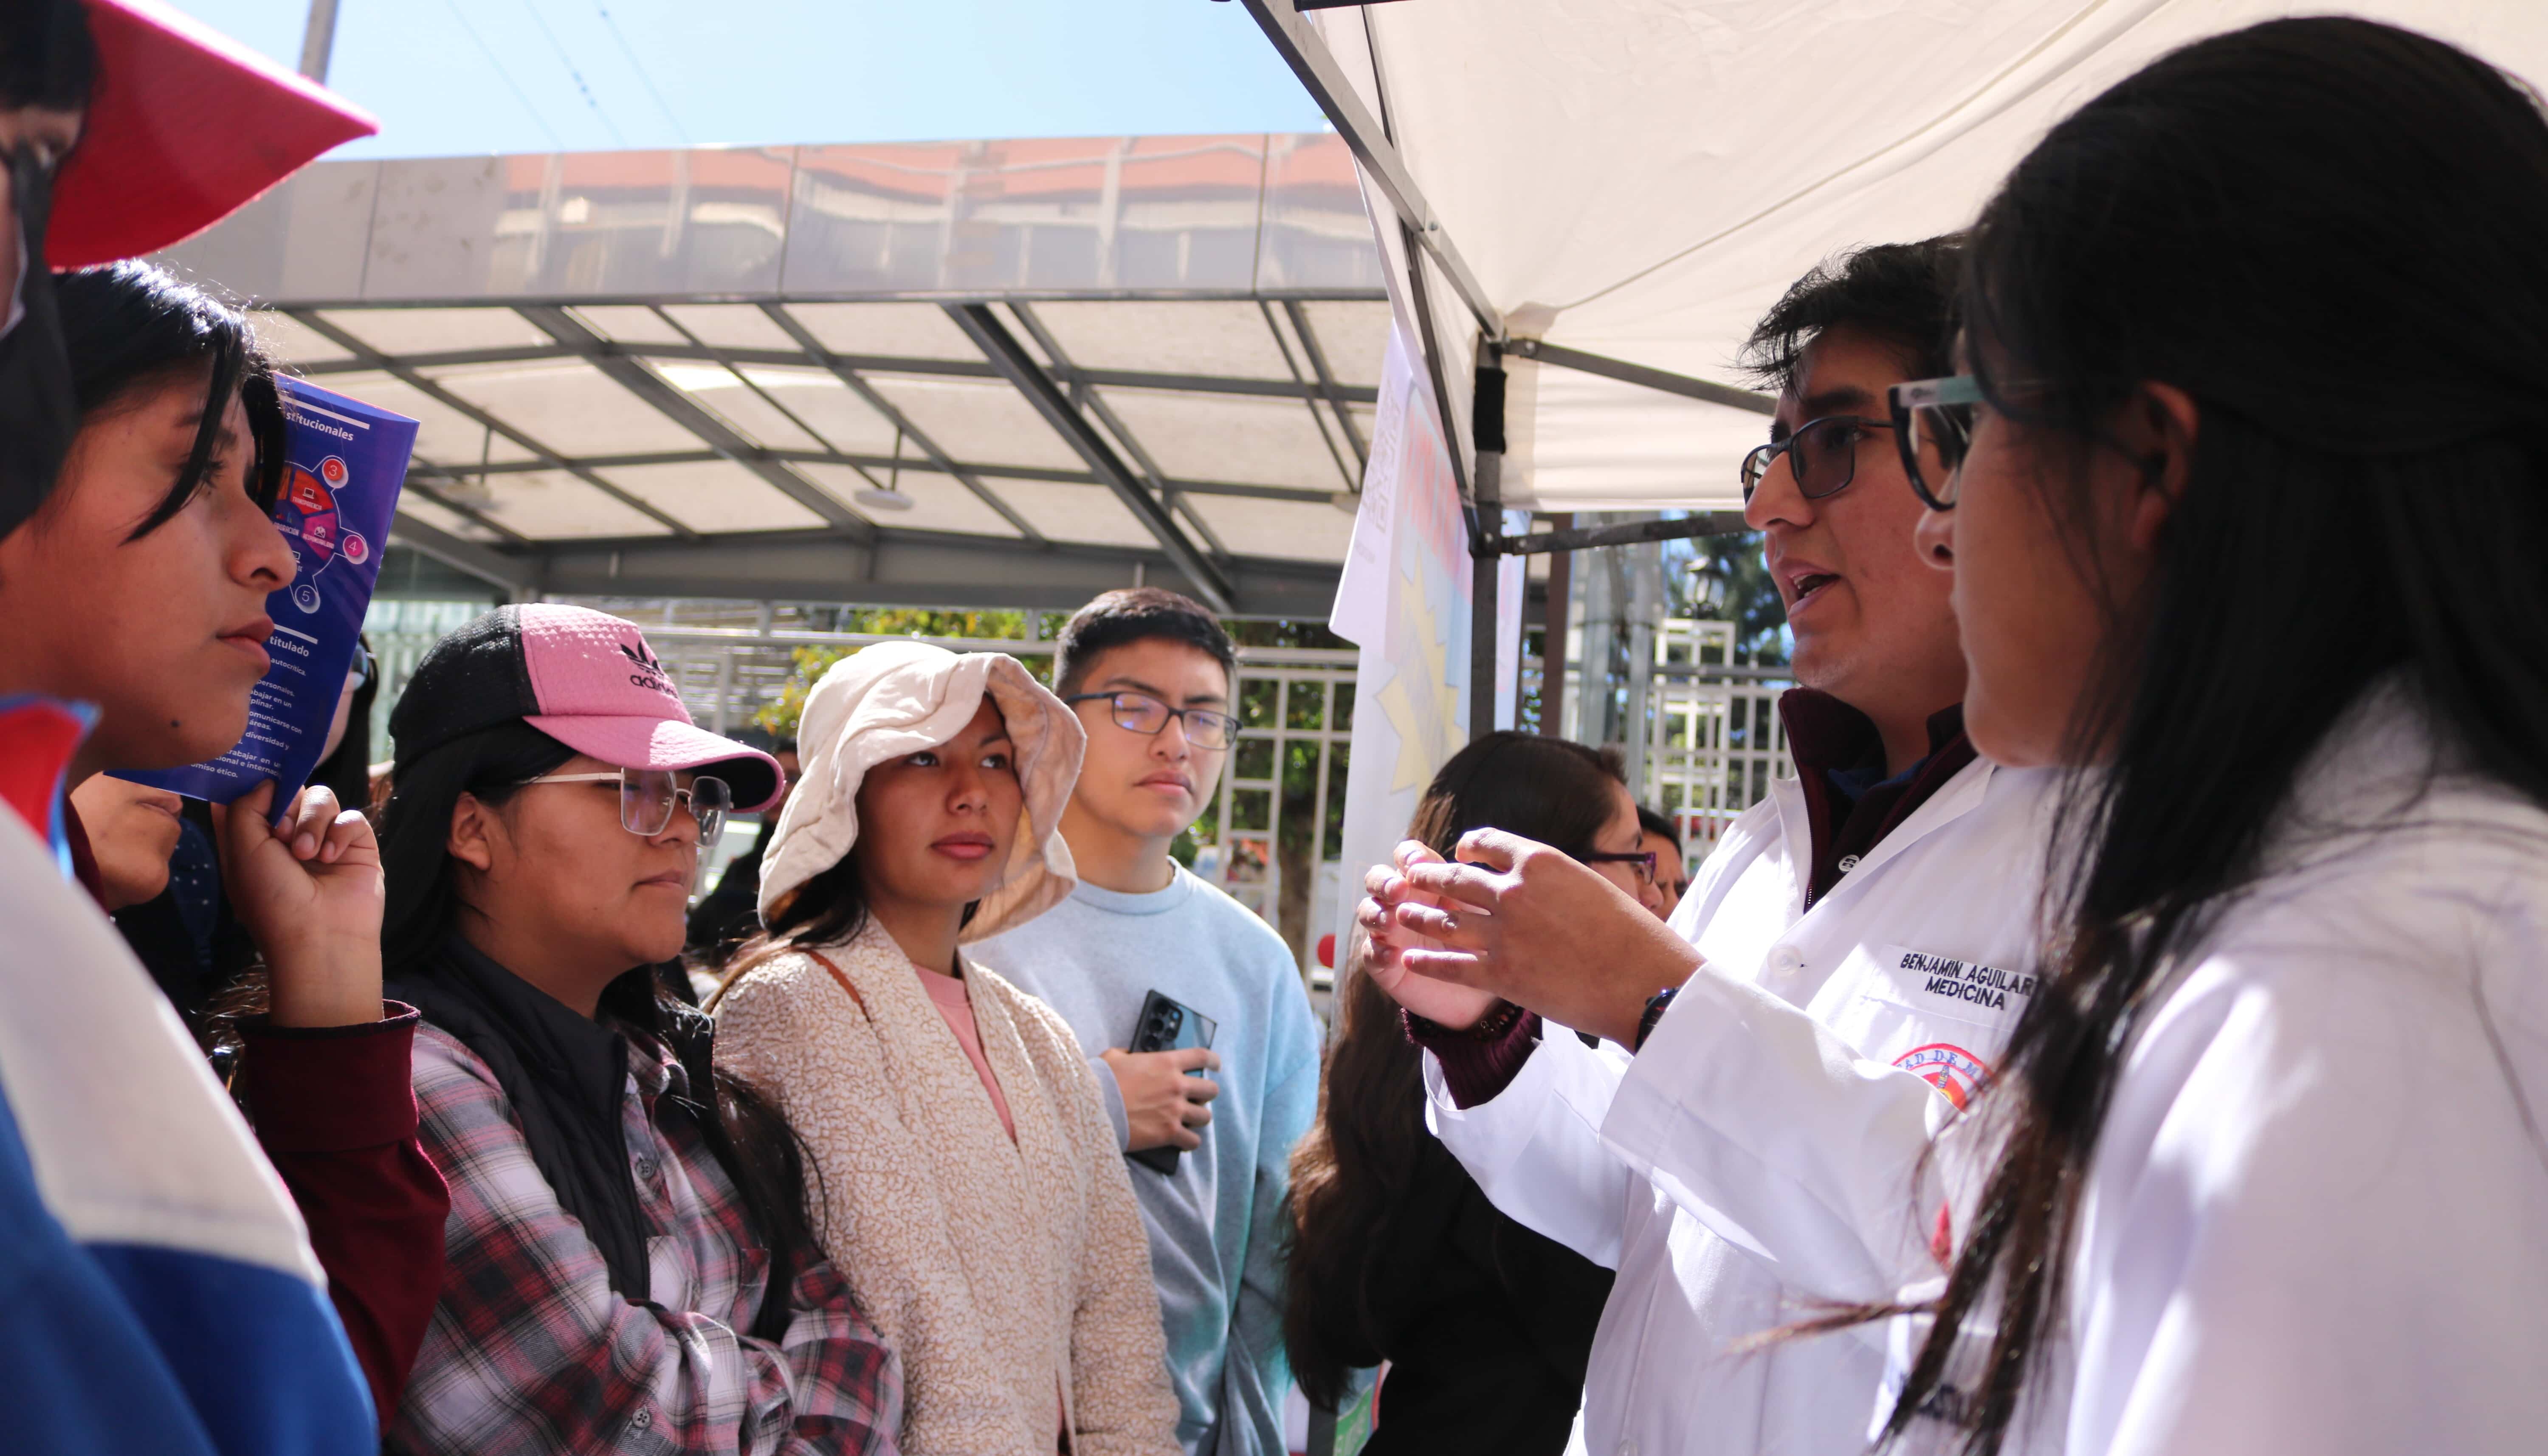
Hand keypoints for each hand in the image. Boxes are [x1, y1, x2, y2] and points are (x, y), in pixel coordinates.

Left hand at [222, 782, 383, 1027]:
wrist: (321, 935)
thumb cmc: (273, 899)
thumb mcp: (242, 850)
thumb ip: (244, 806)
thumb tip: (268, 781)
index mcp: (252, 840)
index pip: (250, 795)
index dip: (251, 778)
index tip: (255, 766)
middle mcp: (287, 837)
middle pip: (289, 789)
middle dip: (286, 804)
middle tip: (283, 832)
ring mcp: (323, 840)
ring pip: (322, 798)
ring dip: (313, 822)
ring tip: (309, 854)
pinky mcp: (355, 846)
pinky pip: (351, 817)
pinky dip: (340, 834)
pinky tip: (332, 858)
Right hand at [1101, 1046, 1221, 1152]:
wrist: (1095, 1109)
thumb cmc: (1102, 1082)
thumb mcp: (1113, 1057)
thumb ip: (1128, 1054)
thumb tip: (1130, 1055)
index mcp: (1166, 1063)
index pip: (1202, 1056)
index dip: (1213, 1060)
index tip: (1215, 1065)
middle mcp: (1177, 1085)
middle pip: (1210, 1089)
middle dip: (1206, 1094)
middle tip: (1198, 1098)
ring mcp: (1175, 1110)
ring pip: (1205, 1117)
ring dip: (1198, 1118)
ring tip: (1189, 1120)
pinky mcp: (1170, 1132)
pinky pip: (1193, 1141)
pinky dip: (1190, 1142)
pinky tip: (1183, 1141)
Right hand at [1353, 843, 1501, 1029]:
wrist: (1480, 994)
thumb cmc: (1486, 943)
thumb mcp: (1484, 915)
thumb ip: (1477, 891)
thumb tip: (1482, 868)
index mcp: (1427, 883)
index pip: (1408, 857)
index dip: (1407, 856)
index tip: (1417, 864)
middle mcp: (1403, 902)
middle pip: (1379, 878)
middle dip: (1384, 881)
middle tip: (1398, 891)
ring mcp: (1390, 931)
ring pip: (1368, 911)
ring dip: (1375, 913)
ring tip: (1390, 923)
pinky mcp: (1383, 961)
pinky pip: (1370, 952)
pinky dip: (1378, 951)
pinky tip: (1393, 956)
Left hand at [1373, 829, 1701, 1045]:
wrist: (1643, 980)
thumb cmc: (1630, 933)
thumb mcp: (1588, 885)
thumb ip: (1552, 880)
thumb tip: (1533, 879)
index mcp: (1539, 859)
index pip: (1483, 841)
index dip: (1464, 848)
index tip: (1457, 855)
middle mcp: (1513, 890)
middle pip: (1453, 878)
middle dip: (1427, 878)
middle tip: (1409, 879)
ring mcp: (1503, 932)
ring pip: (1443, 919)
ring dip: (1418, 916)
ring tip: (1400, 915)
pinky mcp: (1500, 973)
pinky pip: (1449, 964)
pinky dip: (1425, 961)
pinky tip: (1410, 960)